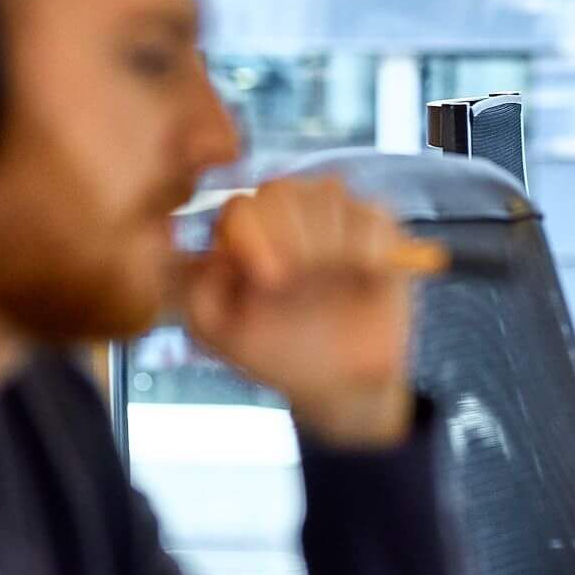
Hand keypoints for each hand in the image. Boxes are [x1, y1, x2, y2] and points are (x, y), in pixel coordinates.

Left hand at [177, 176, 441, 448]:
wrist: (338, 382)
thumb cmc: (277, 353)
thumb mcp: (221, 335)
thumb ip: (199, 295)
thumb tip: (213, 255)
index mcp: (243, 237)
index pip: (241, 209)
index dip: (254, 236)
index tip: (270, 280)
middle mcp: (285, 218)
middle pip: (281, 191)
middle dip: (291, 234)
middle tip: (300, 278)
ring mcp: (332, 220)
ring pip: (329, 193)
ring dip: (330, 238)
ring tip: (334, 275)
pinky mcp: (376, 232)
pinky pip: (374, 213)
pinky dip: (370, 240)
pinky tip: (366, 270)